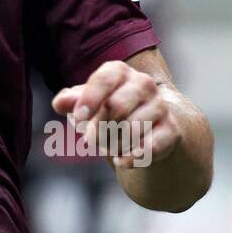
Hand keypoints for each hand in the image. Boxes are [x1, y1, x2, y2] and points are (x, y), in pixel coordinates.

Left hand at [51, 60, 180, 166]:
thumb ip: (70, 101)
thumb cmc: (107, 108)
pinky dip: (131, 158)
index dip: (89, 100)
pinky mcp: (171, 129)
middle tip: (90, 141)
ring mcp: (160, 105)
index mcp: (118, 72)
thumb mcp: (86, 102)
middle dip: (98, 130)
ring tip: (108, 147)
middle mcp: (143, 83)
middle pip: (116, 107)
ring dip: (113, 145)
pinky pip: (151, 147)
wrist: (146, 122)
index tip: (77, 120)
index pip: (104, 79)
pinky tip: (122, 160)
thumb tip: (60, 103)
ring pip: (132, 129)